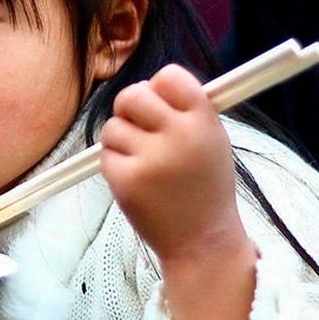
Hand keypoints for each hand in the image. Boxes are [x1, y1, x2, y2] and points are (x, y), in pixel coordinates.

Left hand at [99, 64, 247, 268]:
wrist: (202, 243)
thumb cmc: (204, 190)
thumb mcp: (213, 141)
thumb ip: (186, 110)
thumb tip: (153, 83)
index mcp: (204, 121)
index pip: (169, 76)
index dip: (159, 87)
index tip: (160, 102)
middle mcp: (178, 136)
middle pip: (131, 94)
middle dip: (130, 109)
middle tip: (140, 127)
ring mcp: (151, 159)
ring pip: (112, 126)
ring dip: (121, 140)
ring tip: (144, 163)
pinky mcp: (126, 180)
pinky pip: (105, 155)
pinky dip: (115, 164)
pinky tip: (137, 181)